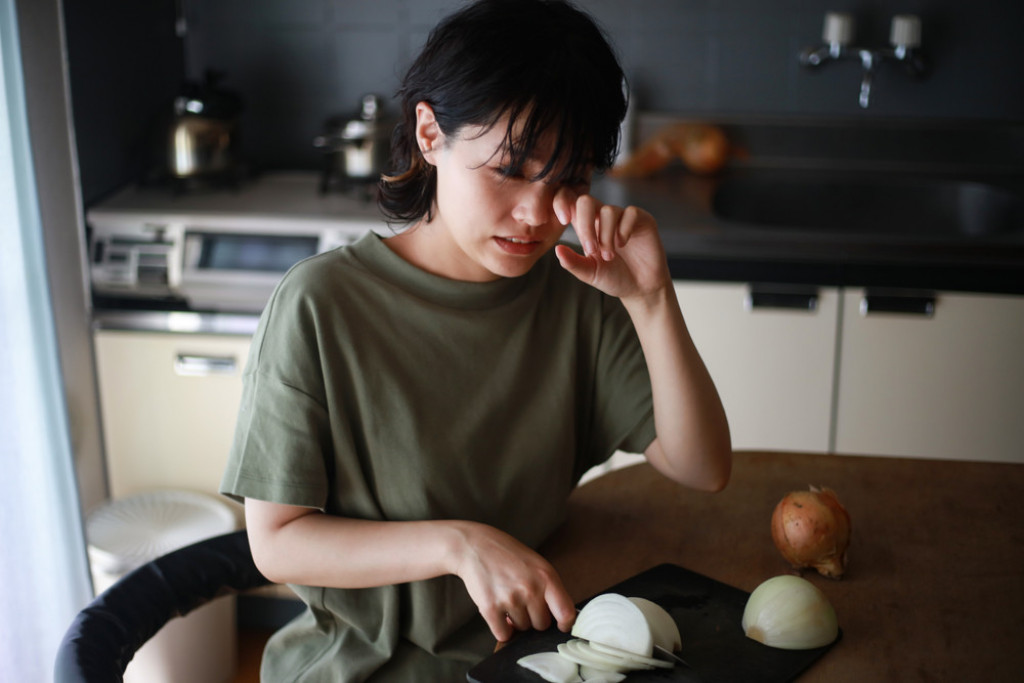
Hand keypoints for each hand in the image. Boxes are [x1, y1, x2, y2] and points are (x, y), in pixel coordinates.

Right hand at [452, 522, 575, 642]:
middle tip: (522, 602)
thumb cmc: (508, 555)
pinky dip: (501, 628)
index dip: (565, 623)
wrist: (475, 547)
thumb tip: (560, 617)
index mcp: (547, 576)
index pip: (566, 613)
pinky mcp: (490, 608)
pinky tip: (498, 612)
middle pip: (542, 625)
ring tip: (507, 599)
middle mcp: (530, 589)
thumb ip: (549, 588)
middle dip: (533, 618)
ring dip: (515, 620)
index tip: (560, 625)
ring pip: (522, 629)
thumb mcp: (537, 564)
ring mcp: (510, 599)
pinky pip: (503, 634)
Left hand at [552, 188, 671, 301]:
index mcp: (586, 227)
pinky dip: (624, 230)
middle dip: (586, 225)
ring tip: (609, 256)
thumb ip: (573, 262)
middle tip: (591, 250)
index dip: (562, 203)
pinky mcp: (642, 219)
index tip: (563, 220)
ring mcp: (622, 217)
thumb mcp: (589, 273)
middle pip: (586, 201)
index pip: (570, 203)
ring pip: (608, 211)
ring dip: (606, 236)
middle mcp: (602, 218)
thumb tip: (557, 249)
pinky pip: (630, 213)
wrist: (641, 288)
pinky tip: (623, 244)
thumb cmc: (614, 279)